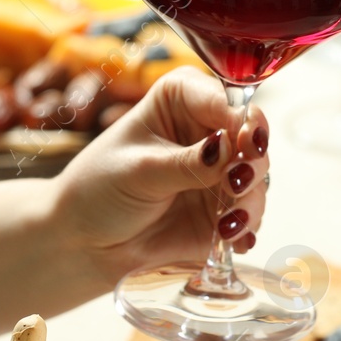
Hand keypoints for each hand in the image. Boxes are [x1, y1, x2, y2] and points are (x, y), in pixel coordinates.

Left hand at [51, 68, 269, 282]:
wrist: (83, 242)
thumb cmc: (98, 189)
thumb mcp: (140, 170)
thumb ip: (188, 161)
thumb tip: (229, 145)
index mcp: (182, 102)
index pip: (224, 99)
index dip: (241, 118)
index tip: (245, 139)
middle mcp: (209, 132)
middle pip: (252, 136)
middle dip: (252, 160)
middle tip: (239, 180)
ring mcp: (220, 173)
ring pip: (257, 178)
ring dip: (250, 199)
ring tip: (229, 222)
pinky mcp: (225, 210)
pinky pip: (250, 215)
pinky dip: (246, 227)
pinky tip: (233, 239)